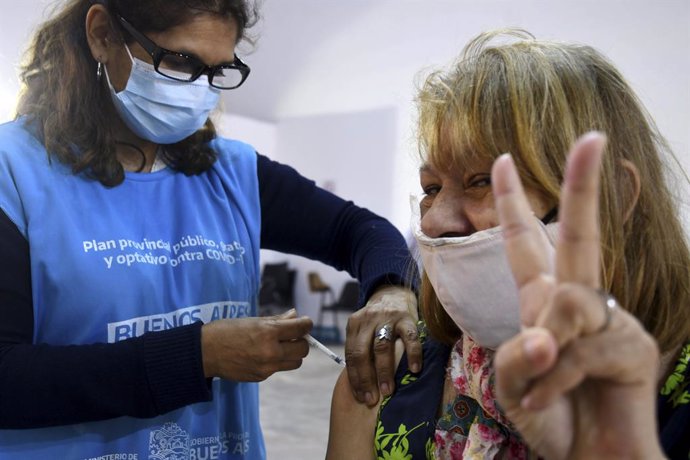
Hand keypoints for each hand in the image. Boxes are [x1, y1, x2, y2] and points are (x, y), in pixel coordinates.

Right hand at [201, 308, 312, 381]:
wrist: (204, 352)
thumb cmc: (227, 330)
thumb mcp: (253, 320)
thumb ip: (277, 320)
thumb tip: (295, 316)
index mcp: (268, 332)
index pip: (301, 329)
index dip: (306, 324)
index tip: (304, 322)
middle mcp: (271, 351)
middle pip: (303, 350)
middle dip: (301, 341)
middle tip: (292, 336)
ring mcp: (267, 367)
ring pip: (295, 363)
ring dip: (292, 354)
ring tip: (280, 346)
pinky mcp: (261, 377)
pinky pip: (279, 369)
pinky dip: (277, 361)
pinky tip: (263, 355)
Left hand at [344, 285, 420, 405]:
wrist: (395, 294)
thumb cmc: (378, 321)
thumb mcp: (364, 330)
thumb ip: (361, 349)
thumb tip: (361, 385)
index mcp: (354, 325)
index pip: (351, 355)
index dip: (355, 378)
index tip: (361, 397)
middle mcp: (367, 320)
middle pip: (362, 352)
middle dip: (366, 378)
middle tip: (372, 399)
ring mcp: (387, 317)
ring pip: (382, 347)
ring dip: (384, 371)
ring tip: (388, 391)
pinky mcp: (406, 317)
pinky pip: (409, 337)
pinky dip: (412, 354)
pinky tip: (414, 370)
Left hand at [491, 132, 663, 458]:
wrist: (586, 458)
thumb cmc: (549, 416)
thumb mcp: (512, 384)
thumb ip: (518, 356)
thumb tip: (549, 334)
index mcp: (542, 301)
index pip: (526, 242)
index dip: (513, 203)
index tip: (501, 160)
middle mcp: (576, 301)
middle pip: (580, 234)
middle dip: (583, 184)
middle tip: (593, 136)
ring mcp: (609, 321)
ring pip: (569, 302)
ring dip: (544, 352)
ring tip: (546, 387)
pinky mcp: (633, 347)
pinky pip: (581, 347)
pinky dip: (557, 380)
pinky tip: (560, 398)